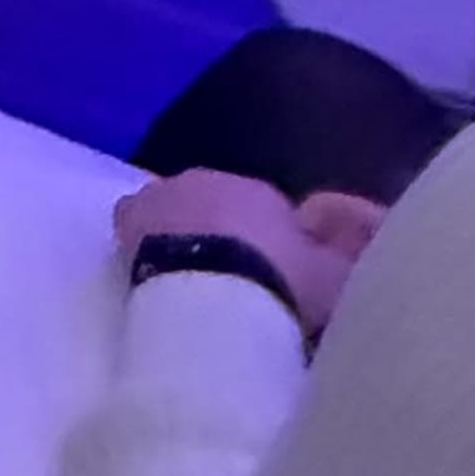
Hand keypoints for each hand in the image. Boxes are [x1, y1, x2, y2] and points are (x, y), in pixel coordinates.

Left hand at [116, 170, 388, 339]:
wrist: (216, 295)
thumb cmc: (282, 284)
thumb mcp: (334, 278)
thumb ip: (341, 259)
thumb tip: (347, 251)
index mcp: (259, 189)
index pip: (264, 208)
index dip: (267, 243)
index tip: (269, 275)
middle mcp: (208, 179)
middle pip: (216, 205)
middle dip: (222, 232)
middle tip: (229, 280)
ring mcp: (162, 195)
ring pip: (172, 210)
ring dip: (180, 233)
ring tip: (189, 280)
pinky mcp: (127, 221)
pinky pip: (136, 226)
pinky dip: (144, 242)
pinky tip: (155, 275)